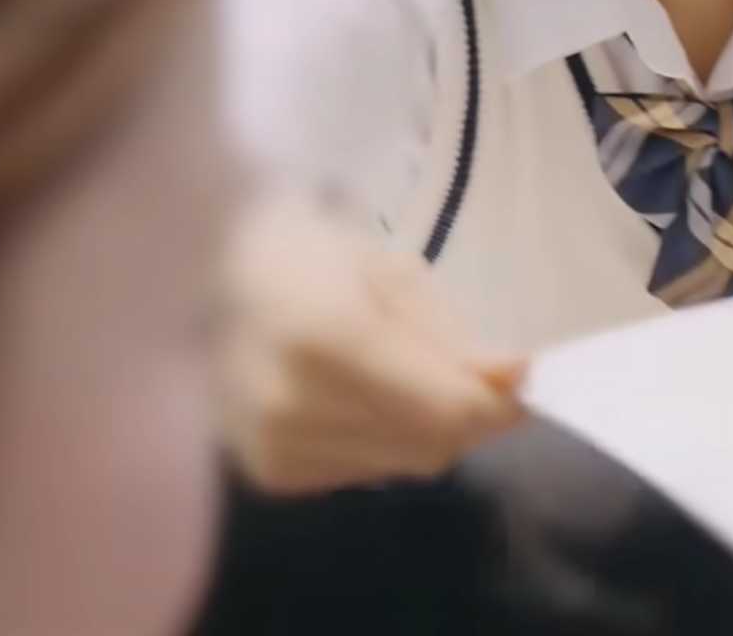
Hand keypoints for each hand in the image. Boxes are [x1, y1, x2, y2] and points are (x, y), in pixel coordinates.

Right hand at [214, 191, 525, 495]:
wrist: (210, 280)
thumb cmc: (313, 258)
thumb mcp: (395, 275)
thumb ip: (454, 337)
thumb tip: (516, 376)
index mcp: (325, 341)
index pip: (443, 409)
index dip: (497, 404)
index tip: (522, 382)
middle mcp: (292, 407)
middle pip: (430, 443)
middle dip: (469, 416)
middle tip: (477, 377)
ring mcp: (274, 448)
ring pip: (403, 464)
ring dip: (428, 430)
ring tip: (405, 378)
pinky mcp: (269, 473)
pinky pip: (366, 471)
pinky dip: (385, 441)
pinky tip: (363, 399)